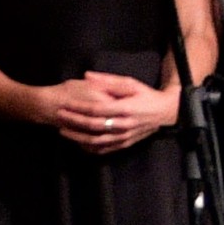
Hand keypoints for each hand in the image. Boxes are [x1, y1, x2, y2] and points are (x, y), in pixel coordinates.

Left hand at [44, 69, 169, 153]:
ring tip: (63, 131)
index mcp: (125, 108)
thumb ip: (108, 80)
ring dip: (78, 137)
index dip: (79, 108)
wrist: (164, 113)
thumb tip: (87, 75)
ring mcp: (124, 137)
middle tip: (59, 116)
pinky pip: (104, 149)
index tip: (65, 104)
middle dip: (74, 122)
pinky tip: (78, 143)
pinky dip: (90, 148)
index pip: (97, 109)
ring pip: (97, 141)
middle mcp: (124, 125)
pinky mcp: (125, 144)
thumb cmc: (146, 95)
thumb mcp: (130, 83)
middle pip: (94, 126)